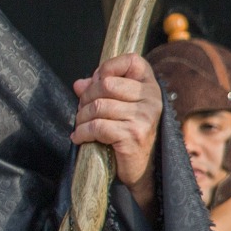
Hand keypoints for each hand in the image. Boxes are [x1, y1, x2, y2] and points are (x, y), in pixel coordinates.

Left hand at [72, 54, 161, 213]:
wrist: (140, 169)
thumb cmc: (126, 135)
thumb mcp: (115, 109)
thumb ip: (99, 92)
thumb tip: (79, 83)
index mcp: (150, 86)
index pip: (132, 60)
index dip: (109, 67)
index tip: (97, 82)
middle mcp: (151, 99)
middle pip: (106, 84)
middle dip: (86, 98)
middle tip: (83, 111)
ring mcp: (144, 116)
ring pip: (98, 106)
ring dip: (82, 118)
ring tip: (82, 126)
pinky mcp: (134, 134)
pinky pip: (97, 126)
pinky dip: (83, 133)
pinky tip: (80, 138)